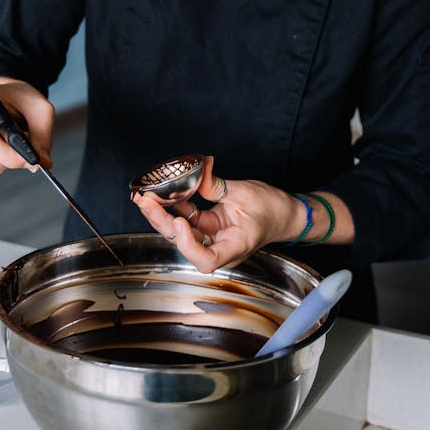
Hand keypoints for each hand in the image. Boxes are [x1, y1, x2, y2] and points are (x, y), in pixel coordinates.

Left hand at [132, 156, 299, 273]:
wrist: (285, 214)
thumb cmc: (272, 209)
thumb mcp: (245, 193)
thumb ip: (217, 185)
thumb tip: (197, 170)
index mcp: (234, 246)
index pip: (205, 259)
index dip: (188, 244)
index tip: (181, 221)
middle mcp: (219, 247)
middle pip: (184, 242)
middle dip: (162, 221)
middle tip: (144, 200)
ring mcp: (212, 237)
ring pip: (181, 230)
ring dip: (162, 213)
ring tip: (145, 195)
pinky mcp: (208, 226)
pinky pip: (187, 217)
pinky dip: (174, 205)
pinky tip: (161, 193)